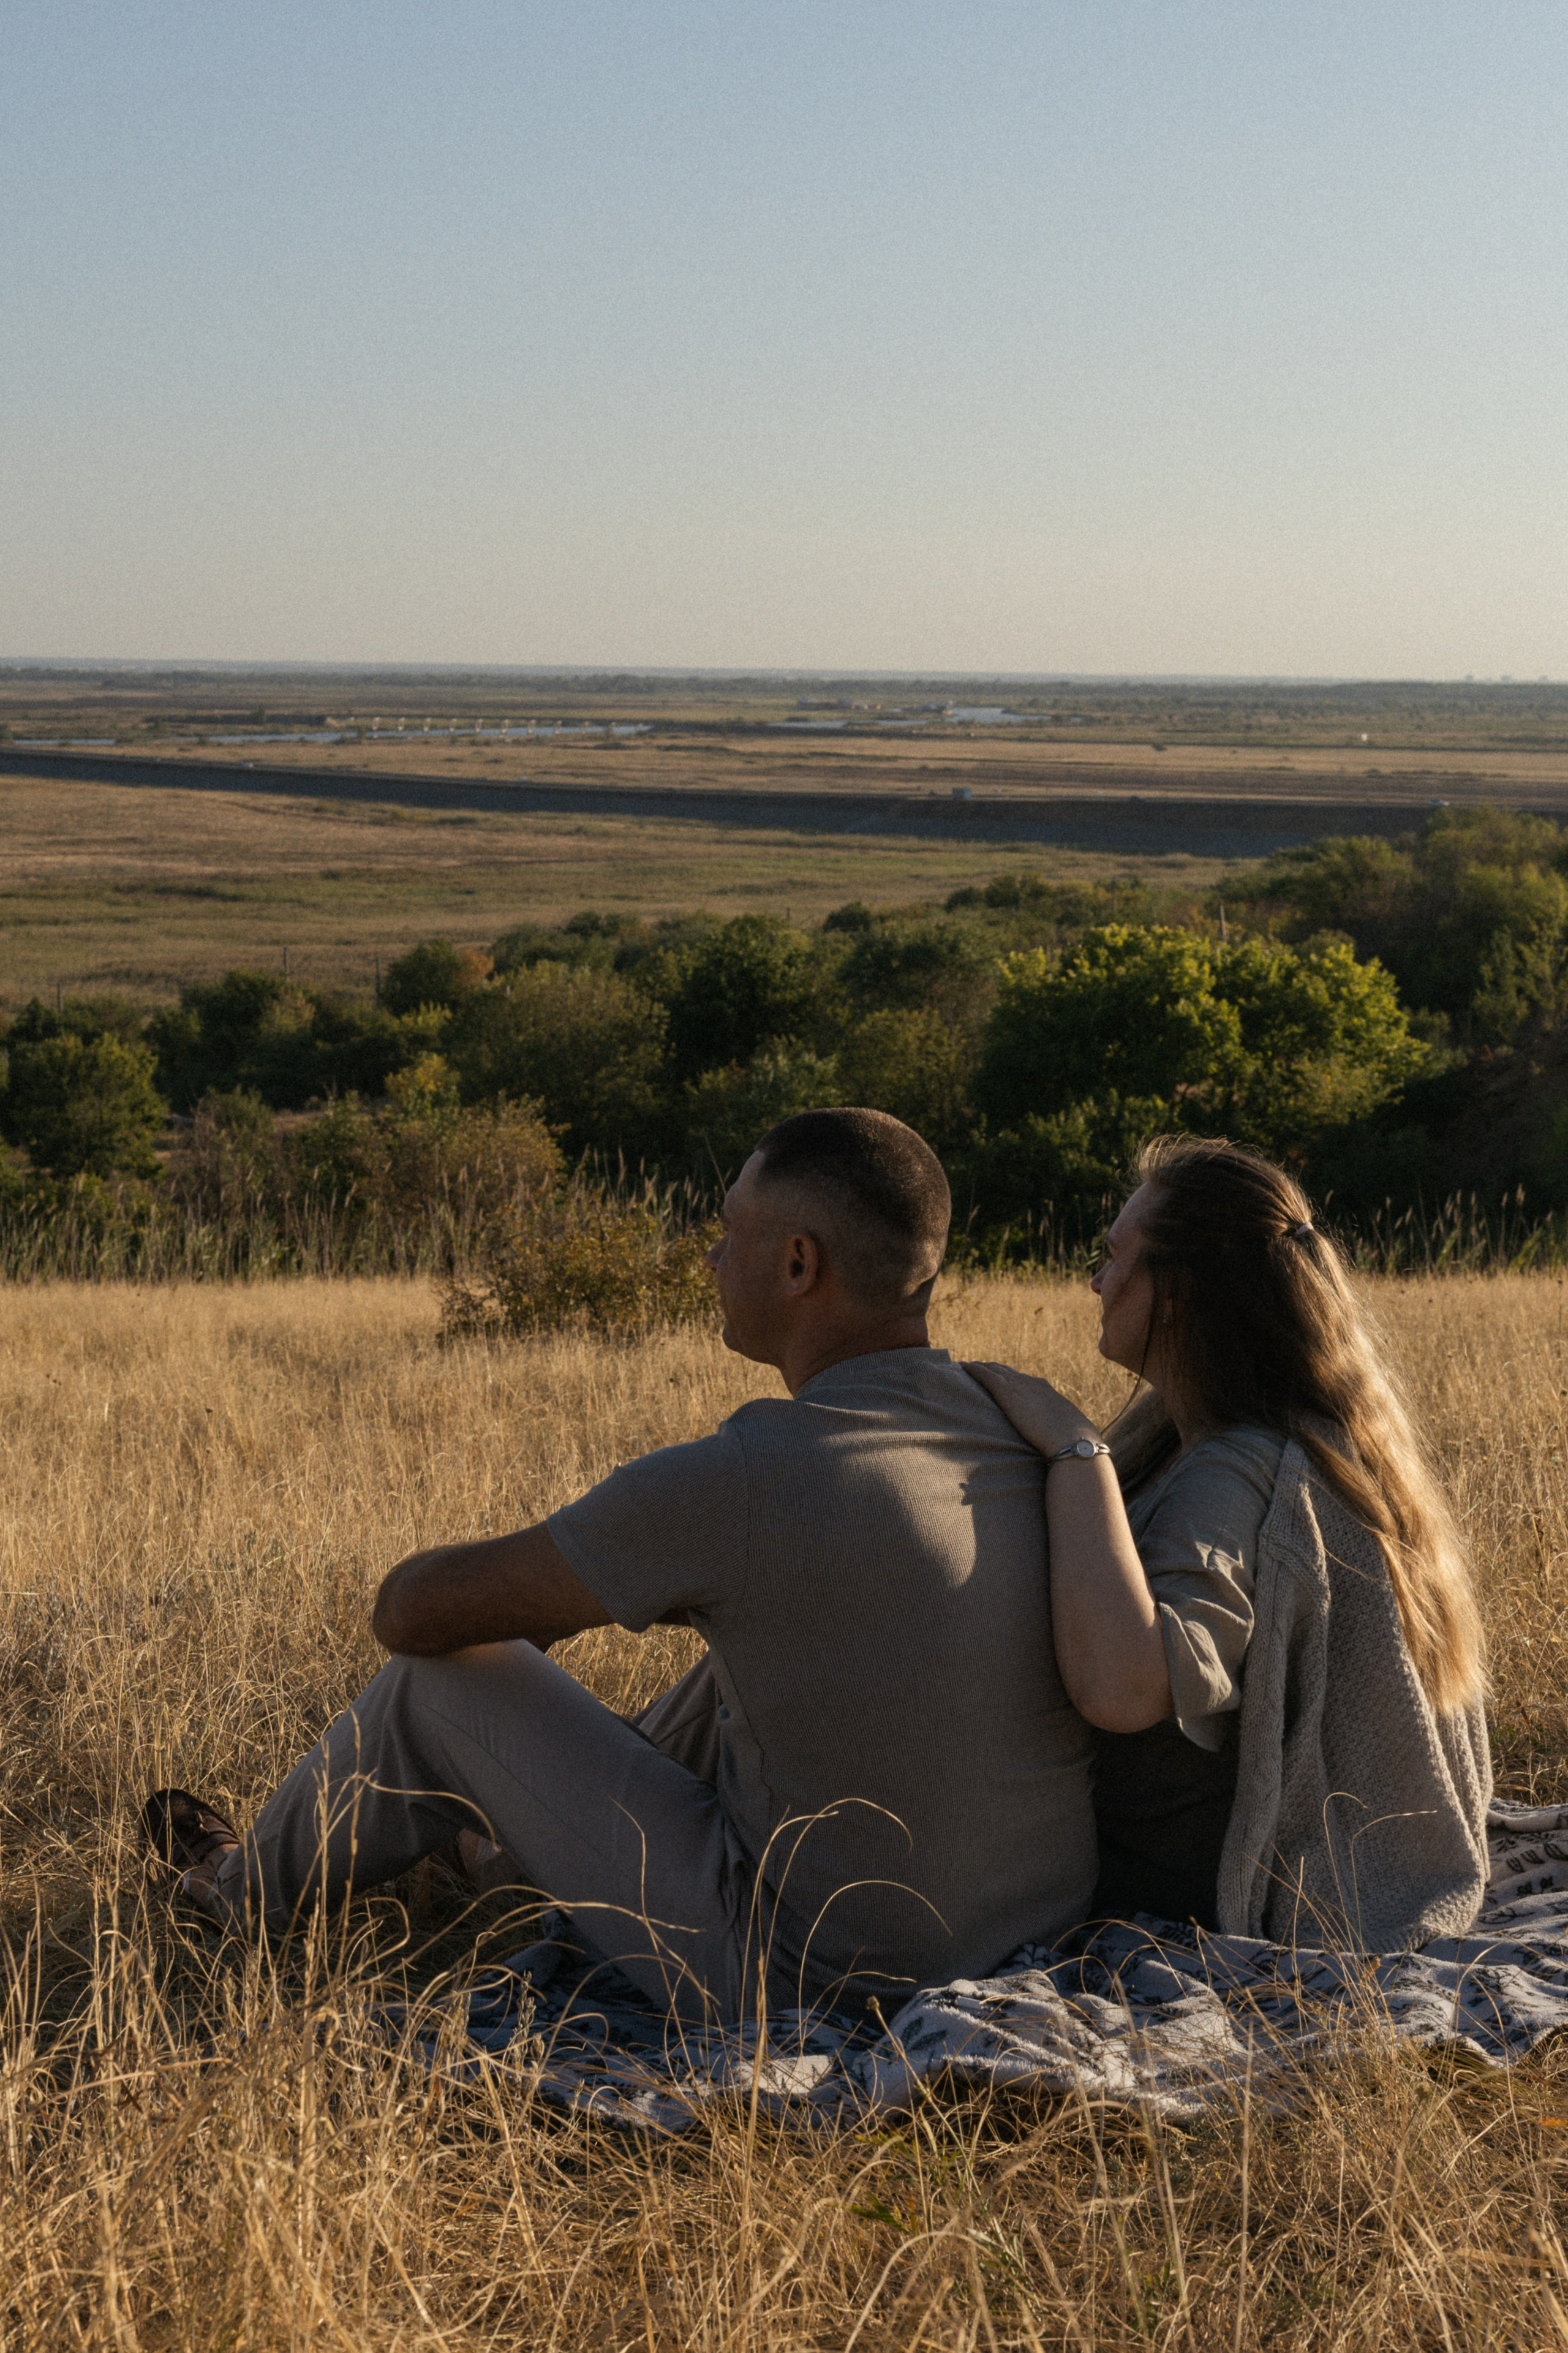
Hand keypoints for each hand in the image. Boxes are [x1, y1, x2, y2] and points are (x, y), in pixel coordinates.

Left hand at [963, 1361, 1100, 1459]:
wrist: (1071, 1439)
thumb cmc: (1071, 1442)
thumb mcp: (1062, 1431)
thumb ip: (1054, 1430)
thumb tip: (1055, 1440)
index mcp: (1045, 1390)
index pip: (1022, 1380)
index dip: (1009, 1378)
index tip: (999, 1378)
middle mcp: (1031, 1383)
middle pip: (1006, 1372)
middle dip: (993, 1370)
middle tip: (977, 1369)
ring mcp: (1019, 1385)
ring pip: (994, 1370)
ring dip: (980, 1367)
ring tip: (967, 1366)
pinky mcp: (1007, 1392)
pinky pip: (985, 1375)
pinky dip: (973, 1369)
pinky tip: (962, 1367)